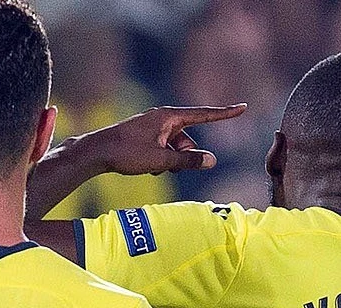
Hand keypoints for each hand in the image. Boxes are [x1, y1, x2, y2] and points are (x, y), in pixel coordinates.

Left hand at [87, 103, 246, 175]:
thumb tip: (212, 160)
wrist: (97, 151)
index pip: (204, 114)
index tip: (242, 107)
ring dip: (172, 161)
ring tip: (152, 166)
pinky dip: (161, 160)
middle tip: (166, 165)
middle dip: (184, 156)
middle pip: (188, 140)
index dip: (225, 113)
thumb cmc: (127, 153)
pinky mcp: (147, 136)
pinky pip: (165, 150)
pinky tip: (145, 165)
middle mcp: (163, 118)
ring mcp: (154, 127)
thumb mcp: (161, 160)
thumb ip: (188, 160)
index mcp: (168, 117)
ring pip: (177, 148)